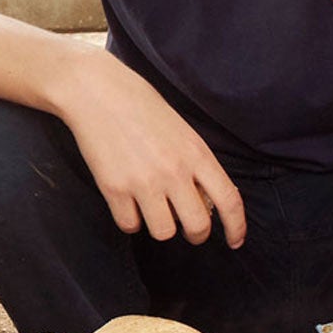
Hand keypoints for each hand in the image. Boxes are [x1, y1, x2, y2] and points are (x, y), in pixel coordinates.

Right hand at [61, 56, 246, 245]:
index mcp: (196, 153)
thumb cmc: (139, 104)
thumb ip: (195, 162)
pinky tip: (128, 203)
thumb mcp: (181, 130)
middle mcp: (174, 171)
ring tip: (151, 209)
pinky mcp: (113, 188)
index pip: (229, 200)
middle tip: (188, 229)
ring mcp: (143, 181)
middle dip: (195, 234)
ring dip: (160, 226)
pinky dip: (131, 220)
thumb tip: (203, 199)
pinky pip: (129, 225)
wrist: (95, 91)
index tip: (235, 241)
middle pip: (197, 225)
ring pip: (164, 232)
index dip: (236, 227)